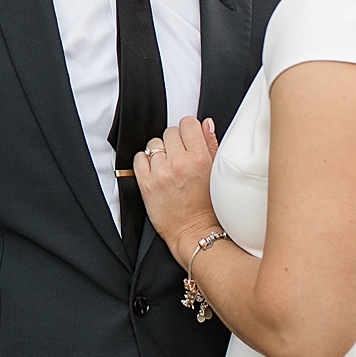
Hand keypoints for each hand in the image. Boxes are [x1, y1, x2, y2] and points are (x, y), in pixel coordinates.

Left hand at [134, 116, 221, 265]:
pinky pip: (139, 158)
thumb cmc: (208, 207)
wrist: (194, 232)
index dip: (188, 130)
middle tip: (180, 156)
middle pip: (170, 132)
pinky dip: (145, 161)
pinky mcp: (146, 184)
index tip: (188, 138)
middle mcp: (179, 163)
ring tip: (169, 166)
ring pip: (154, 144)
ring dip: (160, 152)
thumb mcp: (216, 172)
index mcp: (200, 158)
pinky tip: (156, 170)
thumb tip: (205, 123)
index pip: (187, 123)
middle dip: (175, 142)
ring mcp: (161, 173)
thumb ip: (210, 144)